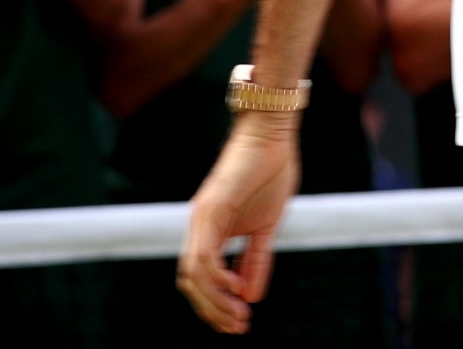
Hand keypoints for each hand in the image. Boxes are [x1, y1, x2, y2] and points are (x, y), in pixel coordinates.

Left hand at [179, 114, 300, 332]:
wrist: (272, 133)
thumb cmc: (270, 172)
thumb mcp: (267, 225)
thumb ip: (256, 259)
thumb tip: (250, 297)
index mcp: (211, 231)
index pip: (200, 279)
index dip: (214, 304)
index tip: (238, 323)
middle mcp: (198, 227)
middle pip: (190, 282)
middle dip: (211, 310)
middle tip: (237, 328)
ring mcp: (201, 218)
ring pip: (193, 274)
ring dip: (214, 301)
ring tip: (238, 316)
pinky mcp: (211, 208)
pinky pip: (204, 253)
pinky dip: (216, 276)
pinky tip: (235, 288)